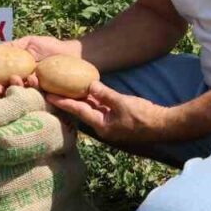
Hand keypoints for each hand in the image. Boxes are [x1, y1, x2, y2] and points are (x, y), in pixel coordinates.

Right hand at [0, 35, 81, 95]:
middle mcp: (23, 84)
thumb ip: (12, 47)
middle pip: (5, 91)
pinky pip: (37, 96)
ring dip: (15, 88)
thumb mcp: (29, 43)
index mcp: (16, 72)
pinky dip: (33, 89)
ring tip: (17, 79)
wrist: (75, 54)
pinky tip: (33, 80)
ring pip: (20, 94)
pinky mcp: (48, 96)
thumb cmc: (51, 47)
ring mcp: (35, 91)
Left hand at [43, 80, 168, 145]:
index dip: (62, 102)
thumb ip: (105, 94)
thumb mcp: (123, 103)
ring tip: (61, 88)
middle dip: (65, 100)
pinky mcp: (115, 116)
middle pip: (80, 110)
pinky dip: (91, 98)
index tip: (47, 95)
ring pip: (89, 107)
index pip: (78, 111)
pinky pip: (99, 106)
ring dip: (77, 98)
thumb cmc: (144, 116)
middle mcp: (102, 125)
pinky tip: (83, 89)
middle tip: (49, 90)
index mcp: (102, 125)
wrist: (163, 125)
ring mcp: (109, 121)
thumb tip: (89, 85)